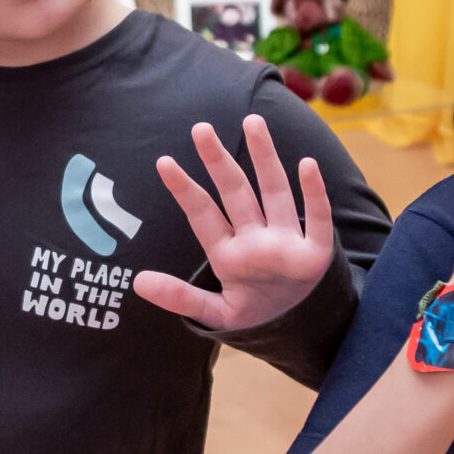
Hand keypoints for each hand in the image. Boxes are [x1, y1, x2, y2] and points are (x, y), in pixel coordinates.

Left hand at [134, 115, 335, 331]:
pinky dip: (313, 192)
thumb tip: (136, 282)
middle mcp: (255, 238)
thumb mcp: (216, 314)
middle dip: (219, 161)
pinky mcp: (315, 252)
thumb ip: (180, 299)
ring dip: (265, 158)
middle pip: (236, 192)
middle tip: (199, 128)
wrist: (300, 331)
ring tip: (252, 123)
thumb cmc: (256, 315)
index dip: (184, 190)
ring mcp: (285, 241)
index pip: (203, 214)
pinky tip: (306, 164)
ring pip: (274, 191)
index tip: (163, 162)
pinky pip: (316, 218)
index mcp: (228, 253)